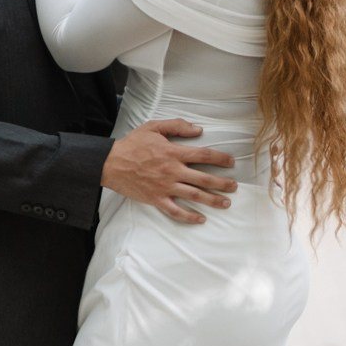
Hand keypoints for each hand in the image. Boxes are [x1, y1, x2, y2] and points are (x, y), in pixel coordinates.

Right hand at [102, 117, 236, 225]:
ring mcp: (165, 187)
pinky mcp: (156, 199)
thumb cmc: (132, 144)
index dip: (220, 159)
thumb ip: (177, 126)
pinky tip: (200, 219)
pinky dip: (189, 216)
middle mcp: (172, 171)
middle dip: (222, 183)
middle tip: (234, 186)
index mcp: (173, 153)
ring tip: (226, 203)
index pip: (203, 156)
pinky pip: (176, 211)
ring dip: (212, 200)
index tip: (231, 162)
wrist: (111, 163)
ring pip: (194, 195)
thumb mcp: (153, 127)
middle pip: (204, 178)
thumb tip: (198, 130)